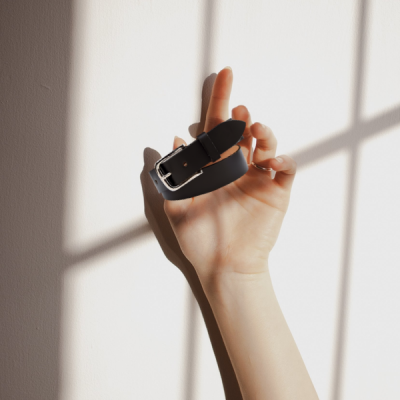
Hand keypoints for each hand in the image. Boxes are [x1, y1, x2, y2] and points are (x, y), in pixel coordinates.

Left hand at [164, 67, 295, 285]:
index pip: (216, 129)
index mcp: (213, 169)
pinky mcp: (276, 193)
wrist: (223, 267)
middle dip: (241, 118)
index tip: (225, 73)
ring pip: (267, 145)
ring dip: (264, 133)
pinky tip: (271, 162)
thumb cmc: (200, 240)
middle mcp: (236, 169)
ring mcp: (257, 180)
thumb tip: (173, 141)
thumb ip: (174, 176)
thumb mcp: (178, 208)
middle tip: (239, 112)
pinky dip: (283, 160)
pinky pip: (286, 170)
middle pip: (242, 133)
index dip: (220, 102)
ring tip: (255, 130)